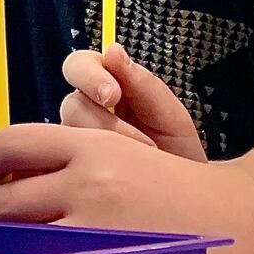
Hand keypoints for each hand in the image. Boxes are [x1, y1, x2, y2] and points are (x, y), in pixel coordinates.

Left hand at [0, 124, 253, 253]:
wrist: (243, 220)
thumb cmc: (182, 189)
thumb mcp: (130, 148)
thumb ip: (77, 153)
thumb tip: (22, 162)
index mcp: (91, 145)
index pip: (14, 143)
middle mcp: (87, 179)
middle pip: (5, 197)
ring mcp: (95, 226)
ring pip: (20, 237)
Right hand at [59, 44, 206, 161]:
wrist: (185, 203)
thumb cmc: (179, 155)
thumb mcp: (169, 116)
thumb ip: (142, 84)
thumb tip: (113, 50)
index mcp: (110, 87)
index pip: (81, 66)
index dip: (89, 75)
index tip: (112, 94)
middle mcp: (88, 111)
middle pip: (71, 101)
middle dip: (95, 115)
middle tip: (119, 133)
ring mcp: (78, 143)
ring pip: (70, 133)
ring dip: (104, 144)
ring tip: (140, 158)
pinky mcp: (73, 169)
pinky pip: (67, 162)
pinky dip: (92, 165)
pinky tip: (118, 173)